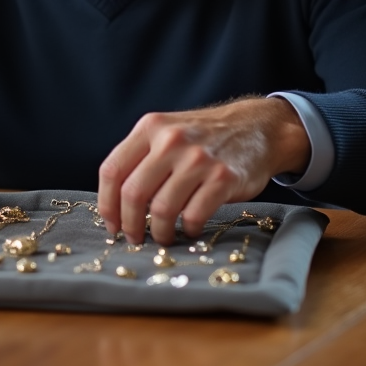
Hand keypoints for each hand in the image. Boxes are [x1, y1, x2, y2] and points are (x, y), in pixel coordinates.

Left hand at [97, 97, 310, 245]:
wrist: (258, 127)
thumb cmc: (205, 138)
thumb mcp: (168, 132)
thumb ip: (141, 157)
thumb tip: (115, 204)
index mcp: (150, 127)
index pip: (112, 170)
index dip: (106, 204)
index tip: (111, 224)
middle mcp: (171, 140)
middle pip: (133, 193)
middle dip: (129, 224)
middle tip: (134, 237)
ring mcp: (198, 159)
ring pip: (162, 209)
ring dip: (159, 232)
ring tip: (163, 236)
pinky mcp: (224, 178)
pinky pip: (193, 216)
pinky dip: (187, 229)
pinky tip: (189, 228)